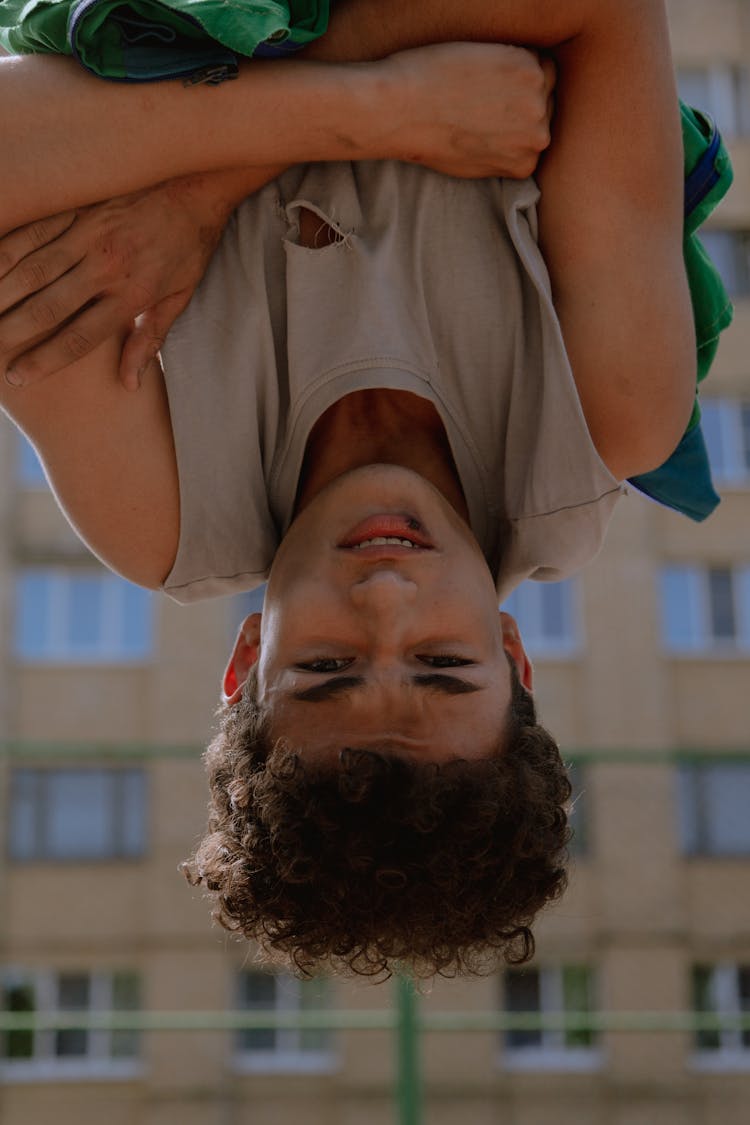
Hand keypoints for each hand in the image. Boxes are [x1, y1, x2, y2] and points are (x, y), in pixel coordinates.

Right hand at [0, 177, 232, 390]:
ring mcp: (89, 233)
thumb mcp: (180, 298)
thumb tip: (129, 383)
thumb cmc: (189, 245)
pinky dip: (6, 248)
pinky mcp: (79, 207)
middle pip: (48, 306)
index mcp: (132, 295)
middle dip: (12, 331)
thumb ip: (150, 340)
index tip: (18, 376)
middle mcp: (106, 266)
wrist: (198, 182)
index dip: (45, 360)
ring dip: (1, 293)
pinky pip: (34, 230)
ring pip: (32, 268)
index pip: (80, 337)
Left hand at [383, 43, 555, 179]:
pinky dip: (510, 51)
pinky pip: (533, 51)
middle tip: (483, 90)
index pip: (537, 130)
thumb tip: (512, 135)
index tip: (493, 106)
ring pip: (543, 75)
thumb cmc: (427, 137)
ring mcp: (538, 106)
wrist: (403, 112)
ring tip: (480, 78)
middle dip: (519, 93)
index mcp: (526, 163)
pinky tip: (480, 63)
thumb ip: (501, 152)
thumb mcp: (471, 161)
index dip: (515, 113)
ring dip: (518, 70)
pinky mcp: (529, 71)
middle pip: (545, 103)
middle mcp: (538, 139)